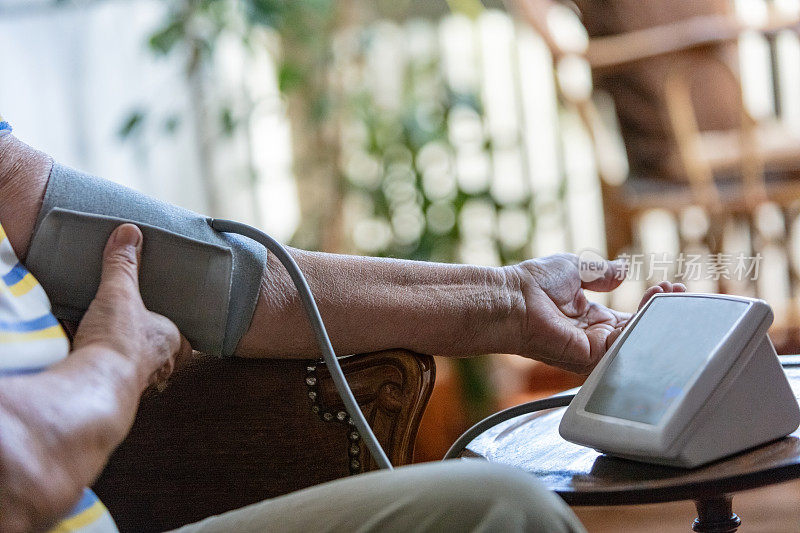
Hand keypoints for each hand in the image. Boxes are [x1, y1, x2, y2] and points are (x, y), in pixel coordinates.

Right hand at [73, 224, 190, 385]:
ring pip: (132, 366)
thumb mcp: (120, 293)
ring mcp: (136, 383)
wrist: (95, 386)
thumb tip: (129, 232)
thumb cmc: (119, 340)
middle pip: (158, 353)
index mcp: (173, 342)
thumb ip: (123, 265)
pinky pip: (106, 375)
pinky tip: (78, 353)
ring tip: (101, 336)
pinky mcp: (109, 393)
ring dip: (118, 354)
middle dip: (142, 342)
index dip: (173, 329)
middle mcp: (160, 366)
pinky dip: (95, 364)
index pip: (183, 338)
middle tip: (126, 327)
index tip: (160, 319)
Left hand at [510, 254, 684, 373]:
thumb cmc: (533, 283)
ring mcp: (592, 350)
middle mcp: (594, 337)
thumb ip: (601, 271)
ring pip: (635, 343)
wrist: (512, 297)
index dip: (652, 304)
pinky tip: (656, 314)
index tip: (668, 286)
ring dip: (656, 321)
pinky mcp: (588, 358)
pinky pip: (622, 351)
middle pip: (639, 333)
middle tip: (677, 291)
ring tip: (671, 297)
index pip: (632, 318)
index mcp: (591, 319)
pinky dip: (641, 334)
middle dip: (662, 313)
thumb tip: (624, 270)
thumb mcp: (575, 268)